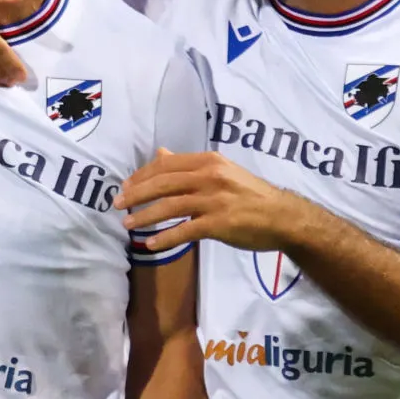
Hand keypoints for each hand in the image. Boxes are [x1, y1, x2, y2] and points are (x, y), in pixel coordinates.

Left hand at [115, 150, 304, 252]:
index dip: (142, 175)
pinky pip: (185, 230)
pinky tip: (151, 244)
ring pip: (169, 206)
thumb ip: (190, 165)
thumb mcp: (222, 171)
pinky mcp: (219, 223)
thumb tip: (161, 154)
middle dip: (136, 194)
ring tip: (128, 224)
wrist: (282, 217)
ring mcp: (214, 200)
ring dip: (145, 216)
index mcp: (209, 161)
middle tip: (117, 204)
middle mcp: (209, 176)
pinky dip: (165, 237)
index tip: (126, 186)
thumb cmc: (251, 195)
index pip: (166, 164)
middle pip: (163, 183)